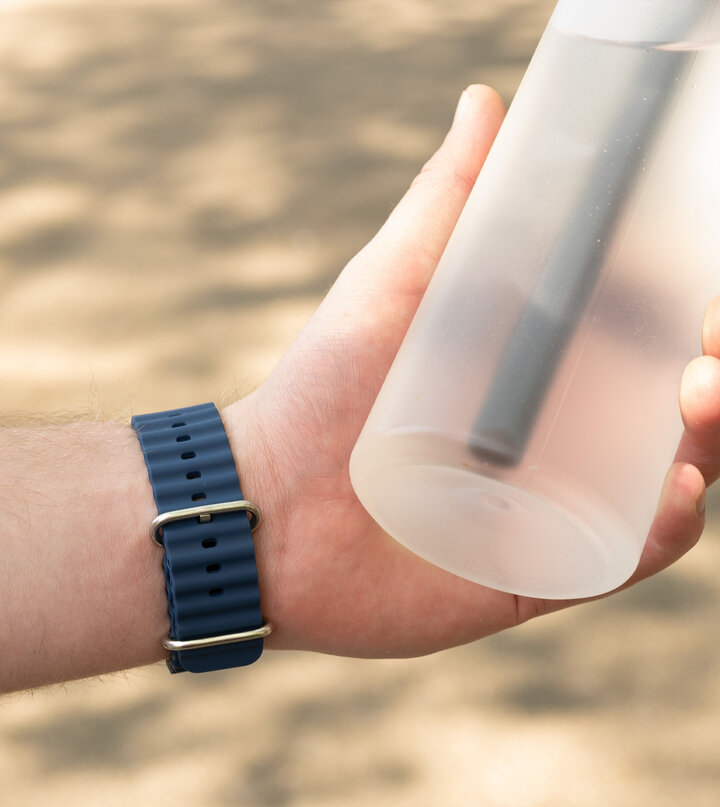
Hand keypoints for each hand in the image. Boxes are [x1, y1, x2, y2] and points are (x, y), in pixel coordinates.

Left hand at [225, 85, 719, 657]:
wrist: (260, 506)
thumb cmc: (320, 395)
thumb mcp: (390, 287)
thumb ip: (443, 205)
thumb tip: (485, 100)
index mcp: (530, 383)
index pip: (640, 350)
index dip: (690, 322)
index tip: (706, 292)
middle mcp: (549, 449)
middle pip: (668, 418)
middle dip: (715, 379)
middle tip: (711, 348)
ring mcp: (545, 516)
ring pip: (662, 486)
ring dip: (707, 444)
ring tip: (700, 396)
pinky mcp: (533, 577)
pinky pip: (620, 559)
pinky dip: (662, 530)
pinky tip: (673, 488)